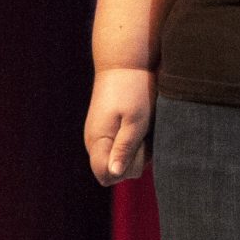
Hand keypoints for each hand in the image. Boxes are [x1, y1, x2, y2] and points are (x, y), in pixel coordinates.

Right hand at [85, 66, 155, 184]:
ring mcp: (101, 137)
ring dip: (138, 151)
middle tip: (144, 134)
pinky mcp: (108, 131)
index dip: (128, 169)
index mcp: (98, 142)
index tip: (139, 147)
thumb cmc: (133, 90)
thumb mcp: (135, 120)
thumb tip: (114, 174)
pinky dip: (137, 142)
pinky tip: (142, 126)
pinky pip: (124, 149)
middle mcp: (95, 143)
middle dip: (135, 160)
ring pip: (122, 161)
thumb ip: (124, 148)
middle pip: (117, 173)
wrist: (125, 63)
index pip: (108, 176)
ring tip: (144, 127)